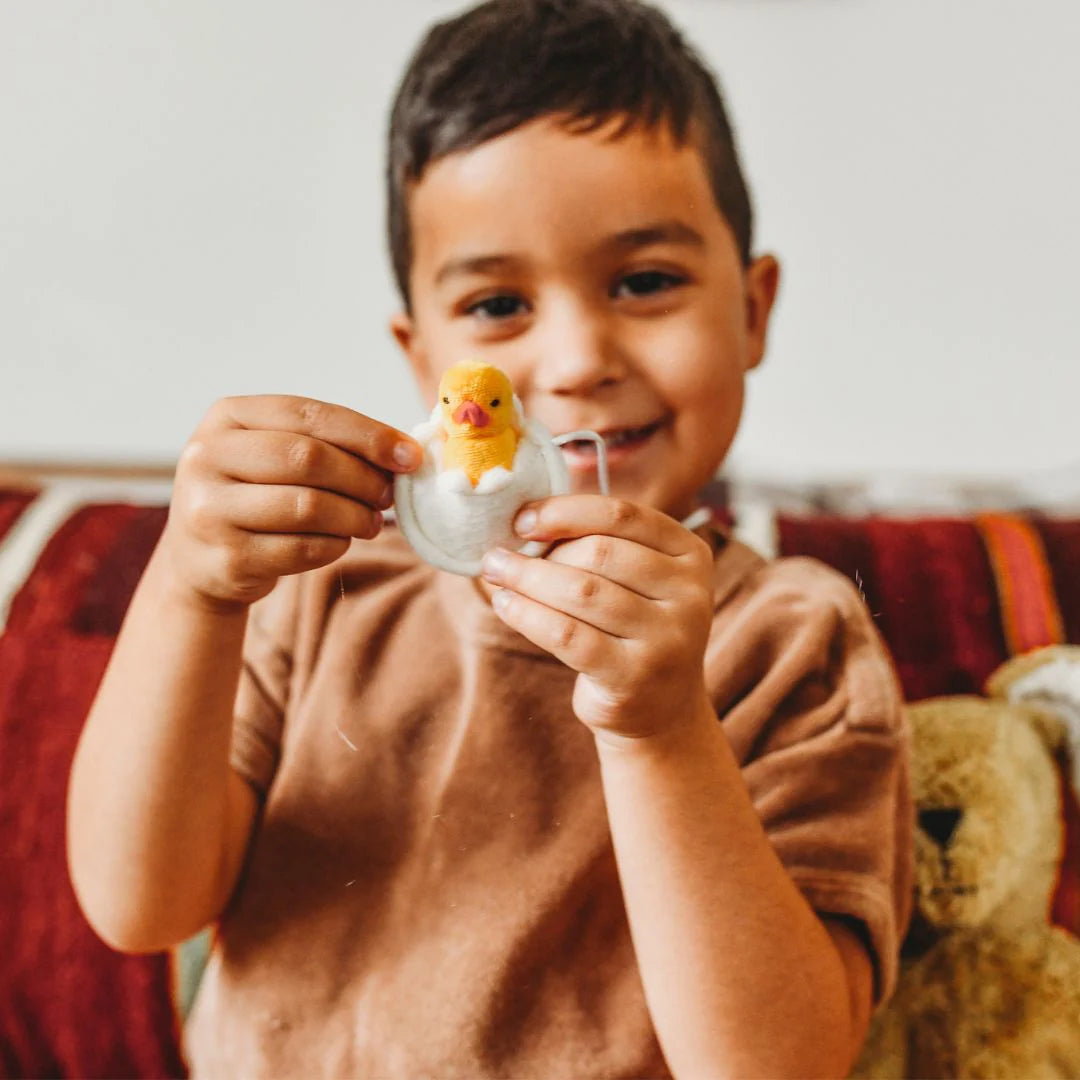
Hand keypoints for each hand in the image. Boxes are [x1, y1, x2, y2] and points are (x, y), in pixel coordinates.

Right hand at [162, 395, 422, 611]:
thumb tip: (405, 453)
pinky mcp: (224, 559)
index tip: (410, 456)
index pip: (309, 415)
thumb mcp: (275, 455)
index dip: (367, 435)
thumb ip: (328, 444)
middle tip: (388, 495)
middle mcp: (207, 457)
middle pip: (308, 459)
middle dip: (362, 478)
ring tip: (369, 521)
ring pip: (307, 506)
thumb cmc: (256, 496)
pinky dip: (334, 546)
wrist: (199, 560)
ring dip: (354, 516)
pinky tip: (339, 542)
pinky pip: (300, 550)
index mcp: (227, 417)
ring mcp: (208, 509)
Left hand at [480, 495, 715, 741]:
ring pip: (582, 591)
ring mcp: (668, 638)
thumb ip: (596, 544)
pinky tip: (505, 606)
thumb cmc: (631, 628)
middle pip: (599, 552)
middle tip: (499, 557)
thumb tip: (525, 523)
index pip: (622, 515)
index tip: (522, 520)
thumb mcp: (632, 579)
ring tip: (496, 575)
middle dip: (540, 552)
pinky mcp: (635, 677)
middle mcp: (690, 594)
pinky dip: (528, 615)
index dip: (565, 511)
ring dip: (527, 579)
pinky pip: (568, 635)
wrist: (660, 706)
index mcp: (691, 555)